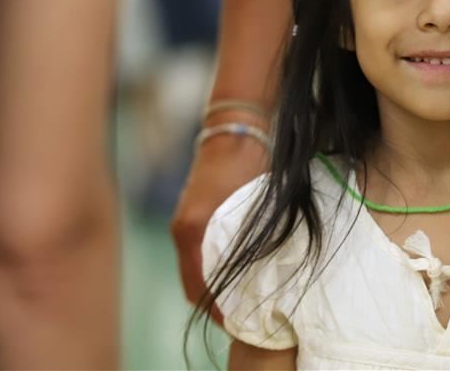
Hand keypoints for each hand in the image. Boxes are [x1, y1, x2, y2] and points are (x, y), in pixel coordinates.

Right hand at [170, 123, 268, 319]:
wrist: (235, 125)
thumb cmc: (252, 159)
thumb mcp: (258, 204)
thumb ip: (256, 239)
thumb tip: (267, 275)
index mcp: (195, 229)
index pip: (200, 285)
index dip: (218, 309)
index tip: (237, 323)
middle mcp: (182, 228)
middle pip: (192, 282)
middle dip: (213, 305)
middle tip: (240, 319)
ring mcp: (183, 220)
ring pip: (192, 268)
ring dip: (210, 287)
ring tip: (238, 302)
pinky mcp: (189, 213)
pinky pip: (194, 253)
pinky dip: (208, 269)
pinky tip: (232, 275)